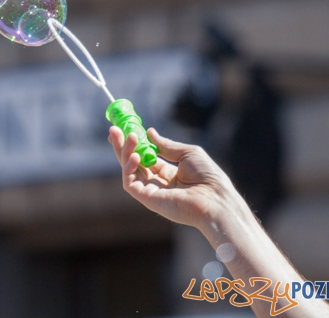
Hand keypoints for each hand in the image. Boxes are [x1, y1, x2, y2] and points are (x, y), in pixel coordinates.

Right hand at [109, 126, 237, 232]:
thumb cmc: (208, 176)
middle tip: (113, 130)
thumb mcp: (187, 153)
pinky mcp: (146, 199)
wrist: (215, 199)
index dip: (134, 144)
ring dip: (124, 151)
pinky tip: (135, 155)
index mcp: (168, 173)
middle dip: (122, 146)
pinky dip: (128, 167)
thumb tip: (149, 132)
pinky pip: (130, 182)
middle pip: (132, 162)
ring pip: (128, 170)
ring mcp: (151, 191)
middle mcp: (157, 182)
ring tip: (129, 136)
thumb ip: (166, 145)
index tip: (125, 129)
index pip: (144, 156)